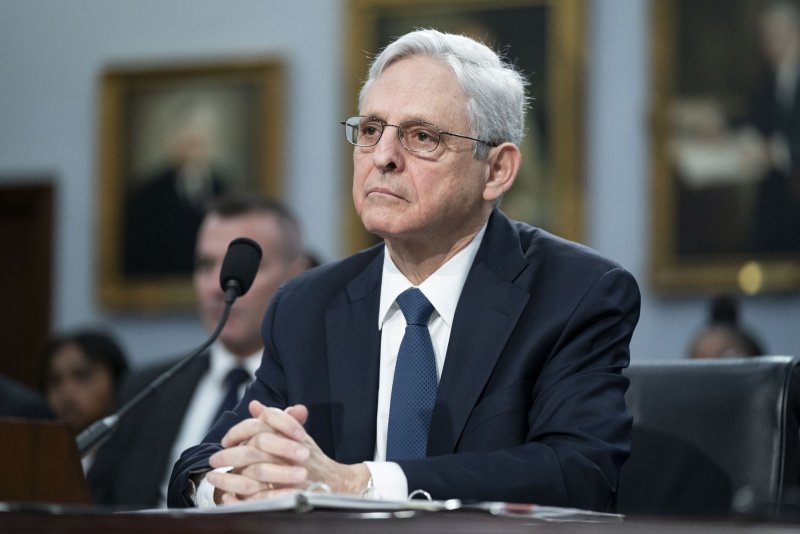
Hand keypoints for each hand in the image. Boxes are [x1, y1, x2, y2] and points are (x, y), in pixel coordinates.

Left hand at [207, 401, 369, 503]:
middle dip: (229, 455)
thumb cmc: (313, 457)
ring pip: (253, 474)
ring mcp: (289, 474)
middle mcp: (289, 453)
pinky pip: (258, 497)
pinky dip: (240, 498)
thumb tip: (254, 406)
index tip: (226, 440)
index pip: (260, 426)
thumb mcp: (296, 434)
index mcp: (290, 436)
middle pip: (253, 450)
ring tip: (213, 478)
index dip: (239, 432)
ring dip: (229, 477)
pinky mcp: (287, 494)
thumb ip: (274, 420)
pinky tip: (227, 496)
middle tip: (213, 459)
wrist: (335, 482)